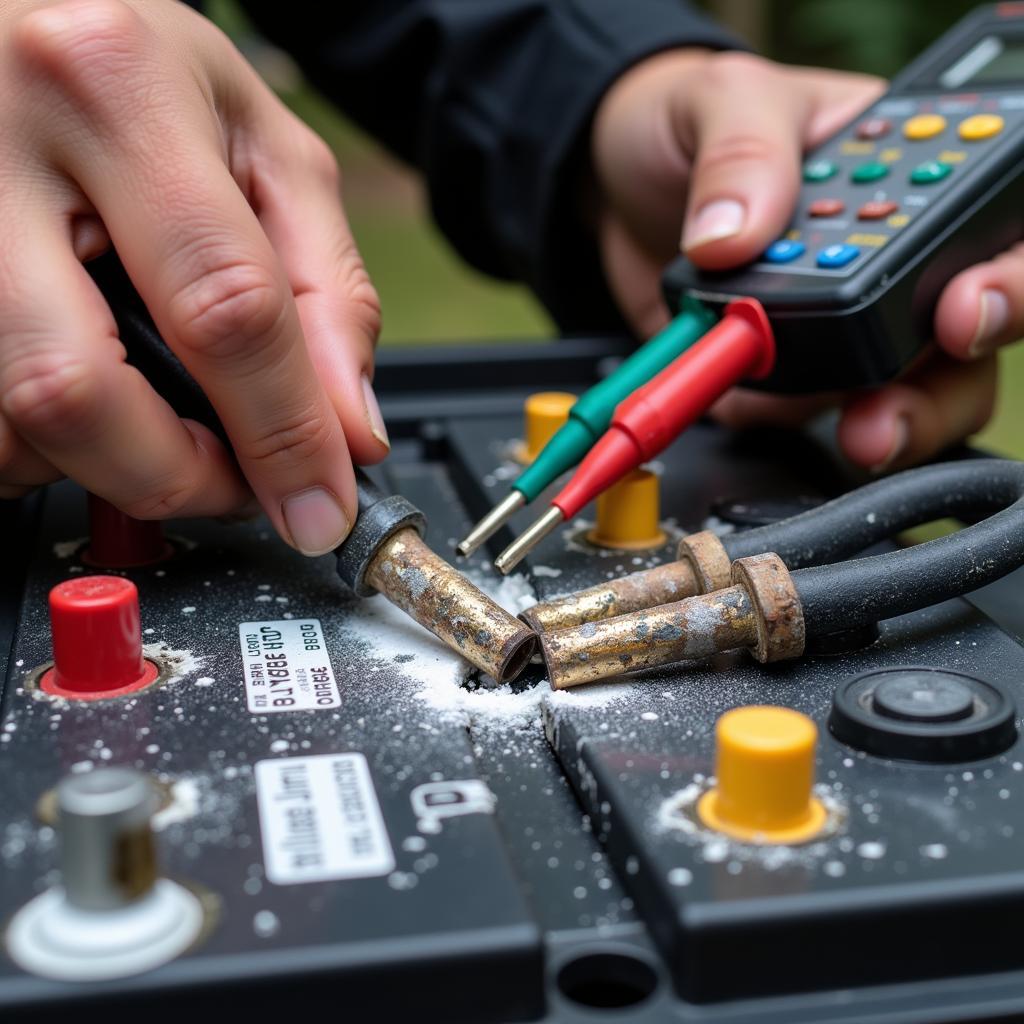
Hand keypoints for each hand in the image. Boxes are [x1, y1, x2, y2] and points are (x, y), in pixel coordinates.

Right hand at [0, 0, 387, 553]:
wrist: (22, 18)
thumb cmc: (146, 78)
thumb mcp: (268, 152)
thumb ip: (328, 292)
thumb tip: (349, 432)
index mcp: (117, 92)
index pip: (224, 306)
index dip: (284, 434)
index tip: (319, 505)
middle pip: (78, 391)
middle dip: (174, 475)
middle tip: (227, 480)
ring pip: (6, 420)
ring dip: (99, 465)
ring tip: (154, 423)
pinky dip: (40, 446)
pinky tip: (88, 400)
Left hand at [591, 49, 1009, 471]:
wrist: (612, 180)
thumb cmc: (686, 122)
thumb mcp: (723, 99)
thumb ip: (742, 153)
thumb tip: (734, 237)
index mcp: (906, 181)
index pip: (989, 231)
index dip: (1003, 281)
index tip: (959, 312)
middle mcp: (884, 262)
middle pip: (959, 343)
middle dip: (941, 388)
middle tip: (893, 411)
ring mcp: (832, 324)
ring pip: (896, 395)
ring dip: (881, 424)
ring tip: (851, 433)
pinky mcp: (773, 367)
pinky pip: (793, 414)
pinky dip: (775, 419)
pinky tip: (745, 397)